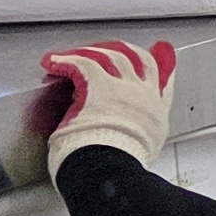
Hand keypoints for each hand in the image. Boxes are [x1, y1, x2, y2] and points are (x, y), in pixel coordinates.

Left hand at [38, 40, 176, 175]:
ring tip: (73, 54)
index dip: (161, 62)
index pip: (162, 79)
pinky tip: (53, 61)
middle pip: (136, 59)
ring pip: (109, 56)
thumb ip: (144, 130)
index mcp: (155, 111)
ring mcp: (123, 87)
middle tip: (107, 47)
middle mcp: (143, 94)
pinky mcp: (98, 85)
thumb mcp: (147, 148)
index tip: (160, 51)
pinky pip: (80, 63)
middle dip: (121, 50)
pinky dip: (64, 60)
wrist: (112, 168)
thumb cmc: (122, 165)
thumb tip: (138, 130)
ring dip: (89, 52)